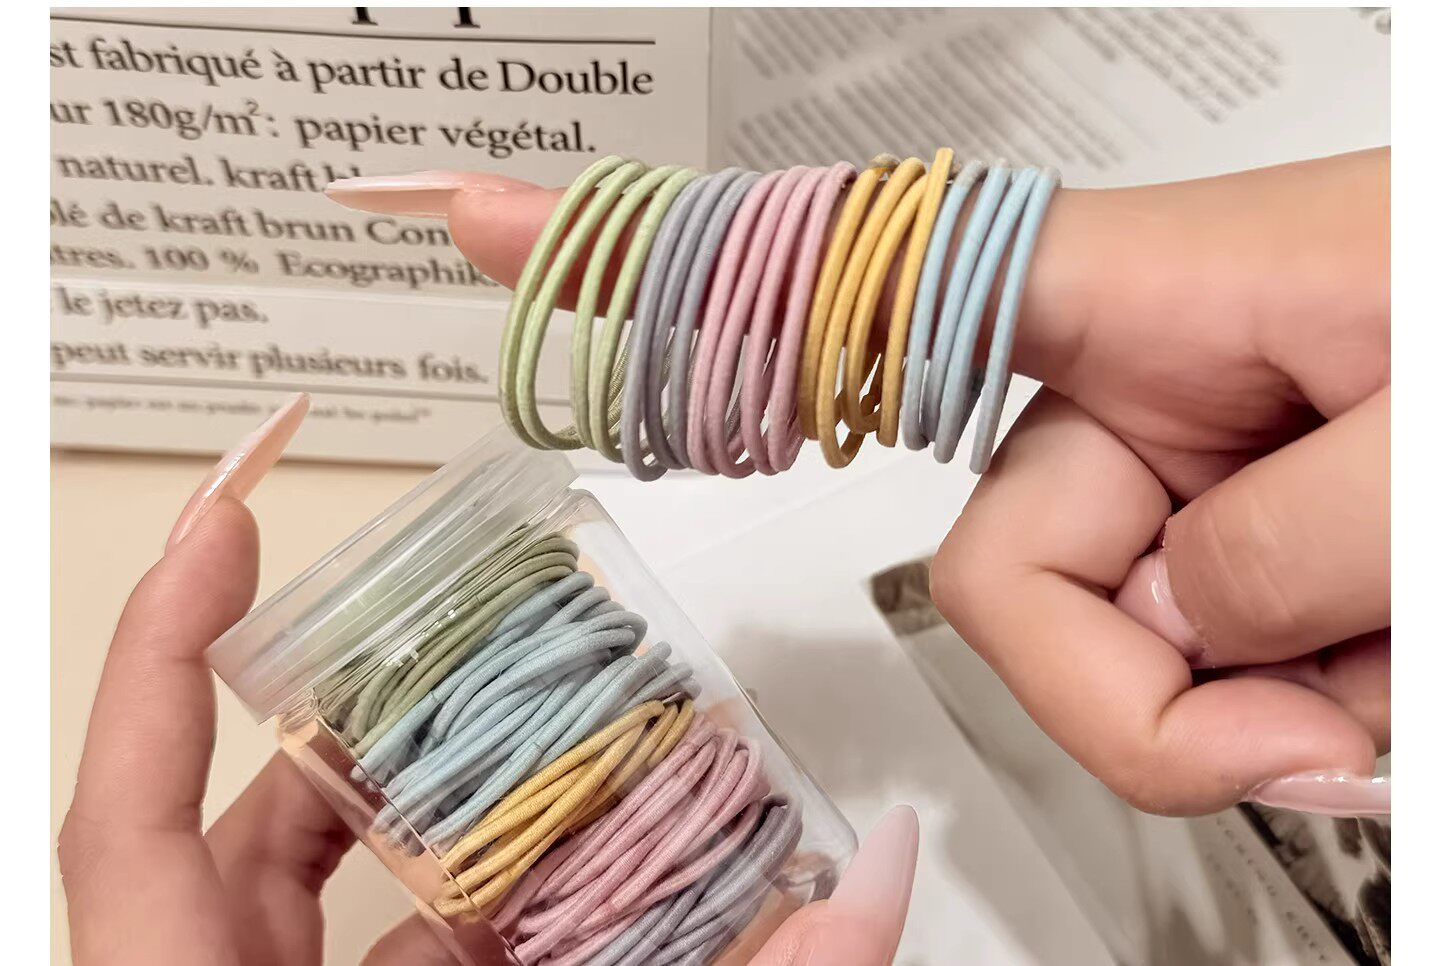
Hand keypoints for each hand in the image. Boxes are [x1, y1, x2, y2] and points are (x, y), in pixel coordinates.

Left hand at [58, 395, 916, 964]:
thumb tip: (874, 883)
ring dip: (475, 819)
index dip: (163, 643)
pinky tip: (599, 885)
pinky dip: (498, 912)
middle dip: (395, 712)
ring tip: (579, 749)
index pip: (128, 804)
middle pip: (276, 817)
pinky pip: (417, 952)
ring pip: (365, 892)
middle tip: (491, 635)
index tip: (235, 506)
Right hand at [327, 146, 1389, 818]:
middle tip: (1335, 710)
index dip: (672, 256)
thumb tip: (1162, 617)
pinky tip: (1395, 688)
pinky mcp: (1252, 560)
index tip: (478, 232)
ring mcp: (1192, 483)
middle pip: (1017, 576)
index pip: (859, 258)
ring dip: (1264, 714)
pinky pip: (1196, 683)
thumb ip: (1266, 544)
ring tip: (1416, 668)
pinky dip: (1293, 727)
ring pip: (1112, 659)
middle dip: (1157, 690)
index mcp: (1145, 292)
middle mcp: (1143, 386)